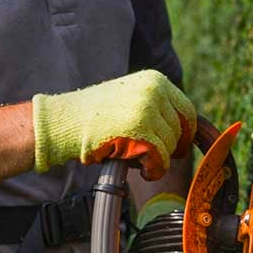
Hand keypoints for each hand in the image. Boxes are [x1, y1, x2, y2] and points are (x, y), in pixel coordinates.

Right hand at [32, 70, 195, 178]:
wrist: (65, 121)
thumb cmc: (96, 116)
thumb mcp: (132, 99)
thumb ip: (157, 108)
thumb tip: (186, 133)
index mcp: (155, 80)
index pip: (186, 110)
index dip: (185, 133)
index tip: (177, 147)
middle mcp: (155, 90)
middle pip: (181, 128)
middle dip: (172, 147)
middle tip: (157, 158)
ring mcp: (147, 109)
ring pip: (170, 145)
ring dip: (158, 159)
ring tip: (139, 161)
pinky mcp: (140, 131)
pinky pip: (160, 158)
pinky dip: (153, 170)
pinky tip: (142, 171)